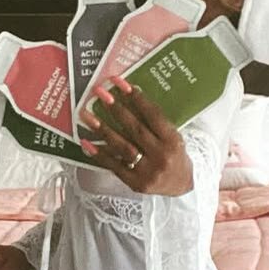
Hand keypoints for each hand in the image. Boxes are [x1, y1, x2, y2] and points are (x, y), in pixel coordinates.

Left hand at [78, 76, 193, 196]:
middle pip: (135, 129)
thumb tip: (128, 98)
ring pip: (122, 147)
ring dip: (103, 129)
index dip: (136, 98)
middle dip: (116, 109)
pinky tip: (86, 142)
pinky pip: (114, 166)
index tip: (120, 83)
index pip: (153, 116)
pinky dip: (99, 153)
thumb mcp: (172, 136)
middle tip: (100, 93)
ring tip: (86, 115)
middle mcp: (161, 155)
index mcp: (173, 140)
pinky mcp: (135, 183)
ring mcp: (148, 171)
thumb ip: (154, 122)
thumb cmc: (175, 155)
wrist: (182, 185)